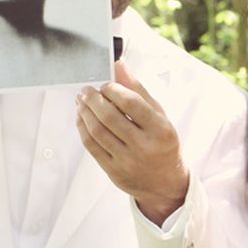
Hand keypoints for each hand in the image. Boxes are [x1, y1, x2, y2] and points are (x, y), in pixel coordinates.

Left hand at [75, 62, 189, 223]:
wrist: (165, 183)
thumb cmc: (162, 143)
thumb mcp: (159, 116)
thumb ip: (138, 90)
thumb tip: (119, 65)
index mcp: (160, 130)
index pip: (131, 103)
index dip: (113, 89)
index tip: (106, 85)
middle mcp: (144, 146)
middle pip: (109, 116)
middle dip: (93, 99)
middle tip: (87, 90)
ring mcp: (127, 161)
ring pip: (97, 131)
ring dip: (84, 112)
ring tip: (82, 101)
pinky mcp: (113, 171)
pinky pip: (91, 146)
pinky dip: (82, 128)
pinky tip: (82, 118)